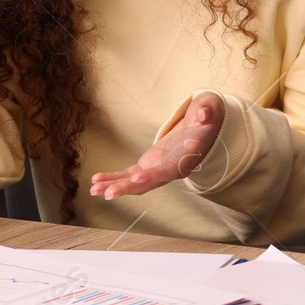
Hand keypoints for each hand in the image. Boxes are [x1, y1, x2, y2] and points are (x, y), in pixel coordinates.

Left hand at [89, 92, 225, 197]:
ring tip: (94, 189)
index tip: (137, 178)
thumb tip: (203, 114)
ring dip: (115, 187)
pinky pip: (129, 175)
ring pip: (135, 183)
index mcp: (186, 158)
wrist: (203, 127)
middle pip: (148, 183)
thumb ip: (207, 113)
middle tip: (108, 194)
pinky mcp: (148, 165)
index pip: (169, 170)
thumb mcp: (210, 110)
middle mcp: (170, 170)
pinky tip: (96, 180)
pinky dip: (113, 178)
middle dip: (127, 189)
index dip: (154, 175)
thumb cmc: (206, 118)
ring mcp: (158, 169)